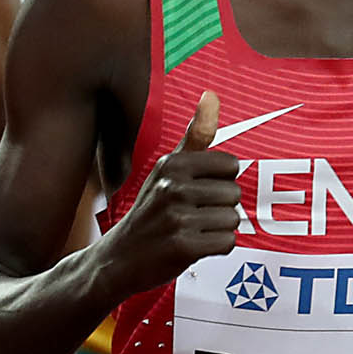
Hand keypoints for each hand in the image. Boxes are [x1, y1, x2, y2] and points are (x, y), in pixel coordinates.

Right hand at [101, 90, 239, 296]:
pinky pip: (228, 243)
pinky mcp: (183, 246)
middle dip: (219, 208)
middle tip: (191, 216)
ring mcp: (177, 217)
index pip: (231, 165)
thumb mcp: (167, 170)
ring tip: (191, 230)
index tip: (197, 191)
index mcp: (172, 164)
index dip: (220, 182)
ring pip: (233, 219)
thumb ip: (196, 136)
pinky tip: (193, 246)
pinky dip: (216, 248)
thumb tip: (212, 95)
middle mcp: (173, 186)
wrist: (118, 258)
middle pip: (234, 194)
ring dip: (217, 229)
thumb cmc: (151, 211)